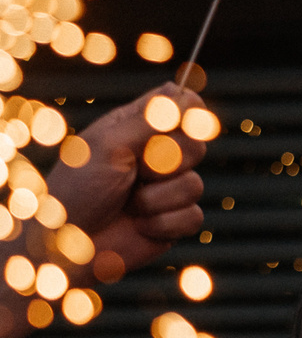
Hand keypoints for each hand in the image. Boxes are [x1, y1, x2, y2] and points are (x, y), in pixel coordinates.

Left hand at [40, 83, 212, 281]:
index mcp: (136, 127)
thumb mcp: (110, 145)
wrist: (69, 243)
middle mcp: (156, 155)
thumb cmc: (78, 188)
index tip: (178, 124)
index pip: (181, 104)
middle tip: (137, 170)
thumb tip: (184, 94)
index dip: (187, 112)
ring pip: (195, 185)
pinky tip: (140, 225)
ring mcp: (167, 188)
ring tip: (130, 203)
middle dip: (168, 162)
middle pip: (197, 145)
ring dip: (158, 199)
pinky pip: (194, 216)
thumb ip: (150, 121)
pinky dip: (164, 223)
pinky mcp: (174, 219)